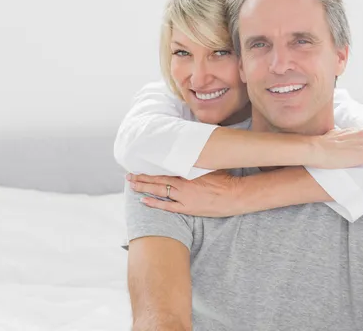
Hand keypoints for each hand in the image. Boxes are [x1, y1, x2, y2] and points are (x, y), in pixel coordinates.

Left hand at [127, 171, 243, 216]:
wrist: (234, 195)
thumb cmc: (224, 179)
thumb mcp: (209, 166)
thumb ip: (197, 162)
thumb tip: (189, 153)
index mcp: (187, 172)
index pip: (164, 168)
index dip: (150, 168)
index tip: (140, 165)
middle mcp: (182, 183)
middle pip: (157, 179)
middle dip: (142, 177)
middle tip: (128, 176)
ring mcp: (184, 197)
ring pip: (159, 191)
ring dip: (144, 188)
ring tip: (132, 186)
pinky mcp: (188, 208)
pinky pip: (167, 206)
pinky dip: (155, 203)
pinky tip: (144, 201)